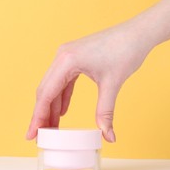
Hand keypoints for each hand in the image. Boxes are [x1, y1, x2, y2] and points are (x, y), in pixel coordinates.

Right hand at [26, 19, 154, 141]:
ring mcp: (68, 56)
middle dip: (42, 114)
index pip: (46, 94)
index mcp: (66, 60)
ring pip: (54, 86)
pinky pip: (64, 81)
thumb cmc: (125, 51)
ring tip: (52, 128)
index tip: (31, 134)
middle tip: (40, 136)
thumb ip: (106, 112)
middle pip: (45, 90)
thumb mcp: (112, 84)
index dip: (38, 117)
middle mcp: (62, 56)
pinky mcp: (76, 58)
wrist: (138, 32)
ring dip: (52, 107)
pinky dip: (63, 97)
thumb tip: (108, 136)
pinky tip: (63, 112)